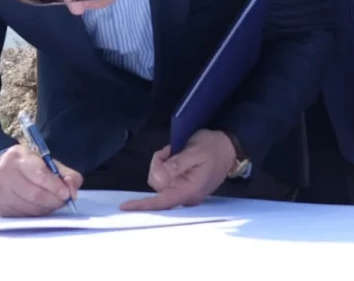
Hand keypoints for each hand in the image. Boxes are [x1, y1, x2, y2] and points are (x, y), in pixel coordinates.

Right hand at [0, 144, 82, 217]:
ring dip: (47, 209)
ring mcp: (0, 193)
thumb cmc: (27, 166)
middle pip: (35, 195)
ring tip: (51, 202)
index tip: (66, 193)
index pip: (39, 174)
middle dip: (54, 200)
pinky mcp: (0, 209)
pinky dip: (37, 215)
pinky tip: (39, 207)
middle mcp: (5, 174)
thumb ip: (65, 174)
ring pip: (31, 209)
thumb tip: (73, 192)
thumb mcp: (46, 161)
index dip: (55, 186)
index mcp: (17, 157)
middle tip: (63, 200)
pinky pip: (24, 217)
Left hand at [121, 129, 236, 210]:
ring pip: (158, 179)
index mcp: (189, 190)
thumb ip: (176, 165)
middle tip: (169, 151)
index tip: (125, 207)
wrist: (228, 145)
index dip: (143, 205)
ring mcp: (183, 189)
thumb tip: (159, 177)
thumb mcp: (195, 151)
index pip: (162, 202)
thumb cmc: (213, 147)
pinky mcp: (182, 183)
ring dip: (161, 163)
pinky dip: (164, 163)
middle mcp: (185, 194)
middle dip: (157, 166)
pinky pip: (164, 176)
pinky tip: (175, 154)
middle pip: (157, 185)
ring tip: (174, 151)